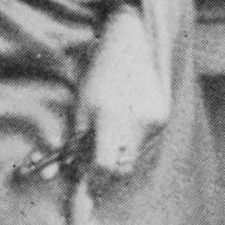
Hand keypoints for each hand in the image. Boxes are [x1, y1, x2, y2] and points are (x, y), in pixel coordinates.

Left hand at [74, 5, 168, 181]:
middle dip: (107, 171)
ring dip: (119, 151)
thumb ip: (73, 143)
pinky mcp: (164, 116)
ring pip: (133, 155)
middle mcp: (136, 120)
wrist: (133, 42)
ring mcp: (154, 119)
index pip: (103, 165)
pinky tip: (128, 115)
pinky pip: (146, 141)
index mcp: (109, 115)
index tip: (85, 182)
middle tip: (96, 163)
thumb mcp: (80, 106)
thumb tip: (59, 176)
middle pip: (122, 167)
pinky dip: (133, 138)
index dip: (93, 179)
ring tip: (112, 127)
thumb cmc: (99, 73)